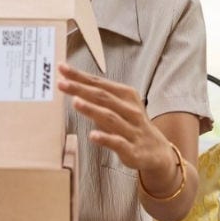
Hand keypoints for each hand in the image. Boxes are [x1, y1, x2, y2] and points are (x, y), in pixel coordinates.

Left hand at [56, 63, 174, 173]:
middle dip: (81, 89)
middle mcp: (130, 110)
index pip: (99, 83)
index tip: (62, 68)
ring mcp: (132, 130)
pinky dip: (105, 138)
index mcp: (126, 96)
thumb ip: (99, 98)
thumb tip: (73, 87)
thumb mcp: (119, 107)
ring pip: (110, 117)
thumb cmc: (133, 125)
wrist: (157, 151)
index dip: (80, 76)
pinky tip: (92, 135)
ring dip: (92, 109)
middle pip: (103, 97)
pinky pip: (118, 143)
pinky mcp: (132, 150)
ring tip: (75, 101)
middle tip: (62, 83)